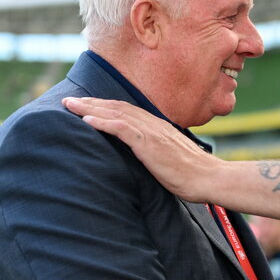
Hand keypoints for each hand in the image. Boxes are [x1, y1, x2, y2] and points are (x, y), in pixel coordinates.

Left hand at [62, 97, 217, 201]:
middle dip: (91, 103)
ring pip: (115, 114)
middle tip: (69, 100)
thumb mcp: (171, 159)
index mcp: (158, 127)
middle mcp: (153, 125)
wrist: (210, 178)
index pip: (126, 111)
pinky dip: (102, 122)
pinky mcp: (149, 144)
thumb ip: (157, 152)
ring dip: (90, 108)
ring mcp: (151, 133)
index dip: (105, 107)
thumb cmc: (194, 175)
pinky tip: (86, 120)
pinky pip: (121, 128)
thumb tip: (147, 157)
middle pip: (117, 107)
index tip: (86, 105)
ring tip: (70, 105)